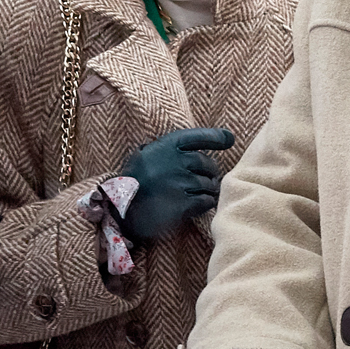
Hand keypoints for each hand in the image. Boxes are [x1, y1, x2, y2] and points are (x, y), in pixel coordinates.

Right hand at [119, 127, 234, 240]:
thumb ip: (166, 150)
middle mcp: (174, 162)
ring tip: (200, 193)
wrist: (121, 212)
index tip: (229, 139)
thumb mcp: (145, 156)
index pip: (199, 136)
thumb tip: (198, 147)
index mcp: (165, 146)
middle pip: (208, 164)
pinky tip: (198, 205)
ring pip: (209, 184)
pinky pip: (207, 201)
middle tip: (207, 178)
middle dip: (211, 172)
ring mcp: (180, 183)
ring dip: (209, 190)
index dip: (217, 137)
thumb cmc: (133, 183)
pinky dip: (206, 203)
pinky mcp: (183, 204)